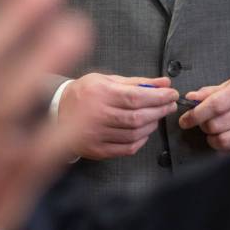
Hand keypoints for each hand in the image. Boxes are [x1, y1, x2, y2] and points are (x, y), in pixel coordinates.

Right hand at [58, 73, 178, 158]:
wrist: (58, 110)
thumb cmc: (84, 92)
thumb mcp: (107, 79)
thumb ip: (137, 82)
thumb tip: (163, 82)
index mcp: (100, 93)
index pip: (136, 97)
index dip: (158, 97)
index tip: (171, 94)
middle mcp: (97, 115)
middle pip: (137, 117)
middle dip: (159, 110)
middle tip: (169, 104)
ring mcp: (96, 134)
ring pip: (134, 133)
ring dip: (152, 124)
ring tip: (156, 115)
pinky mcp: (97, 149)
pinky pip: (127, 148)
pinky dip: (141, 140)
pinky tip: (144, 131)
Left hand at [179, 76, 229, 150]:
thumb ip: (209, 92)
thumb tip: (191, 98)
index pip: (215, 105)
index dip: (196, 114)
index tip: (185, 120)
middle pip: (216, 124)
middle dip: (202, 125)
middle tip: (201, 120)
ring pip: (223, 140)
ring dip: (211, 137)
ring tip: (213, 129)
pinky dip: (221, 145)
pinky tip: (222, 136)